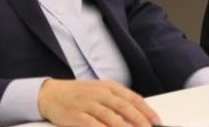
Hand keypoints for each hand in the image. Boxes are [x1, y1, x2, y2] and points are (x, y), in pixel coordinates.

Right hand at [38, 79, 160, 126]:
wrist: (51, 94)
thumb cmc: (79, 94)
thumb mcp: (101, 91)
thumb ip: (117, 101)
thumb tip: (136, 116)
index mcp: (109, 86)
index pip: (133, 98)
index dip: (146, 110)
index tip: (156, 121)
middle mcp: (100, 93)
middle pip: (124, 106)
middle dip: (139, 119)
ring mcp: (88, 103)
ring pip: (111, 115)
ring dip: (124, 126)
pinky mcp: (77, 115)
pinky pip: (92, 124)